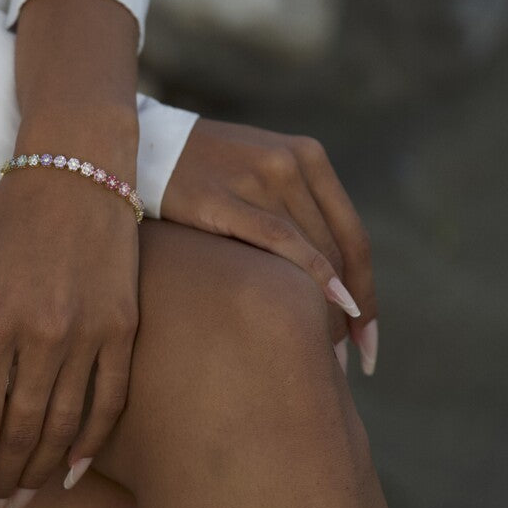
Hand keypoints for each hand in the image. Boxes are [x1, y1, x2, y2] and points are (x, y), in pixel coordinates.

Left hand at [0, 164, 139, 507]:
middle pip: (19, 432)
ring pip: (64, 426)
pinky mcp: (125, 326)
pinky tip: (74, 471)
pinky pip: (110, 400)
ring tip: (22, 500)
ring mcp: (89, 332)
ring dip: (40, 471)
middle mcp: (41, 334)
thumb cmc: (11, 220)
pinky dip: (91, 442)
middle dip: (0, 482)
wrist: (77, 169)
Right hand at [161, 118, 377, 373]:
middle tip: (343, 362)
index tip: (366, 338)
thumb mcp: (259, 172)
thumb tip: (330, 284)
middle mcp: (290, 162)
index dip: (367, 292)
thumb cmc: (201, 171)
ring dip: (324, 308)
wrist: (140, 146)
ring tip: (322, 353)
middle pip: (338, 251)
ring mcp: (257, 176)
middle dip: (347, 312)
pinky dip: (307, 276)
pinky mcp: (222, 196)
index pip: (353, 236)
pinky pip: (278, 241)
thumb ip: (296, 209)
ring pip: (314, 252)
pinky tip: (312, 313)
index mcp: (308, 155)